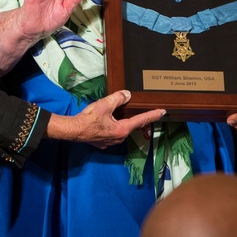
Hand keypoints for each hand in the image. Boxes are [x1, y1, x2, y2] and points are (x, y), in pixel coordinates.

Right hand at [46, 90, 165, 148]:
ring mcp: (111, 142)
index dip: (152, 115)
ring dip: (124, 122)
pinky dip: (115, 126)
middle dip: (137, 118)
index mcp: (122, 129)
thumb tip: (127, 95)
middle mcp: (119, 137)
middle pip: (132, 126)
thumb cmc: (88, 119)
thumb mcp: (104, 104)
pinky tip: (109, 121)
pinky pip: (113, 133)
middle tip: (144, 111)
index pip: (141, 120)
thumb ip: (118, 98)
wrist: (74, 130)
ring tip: (123, 114)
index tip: (162, 112)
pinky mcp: (103, 142)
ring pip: (122, 129)